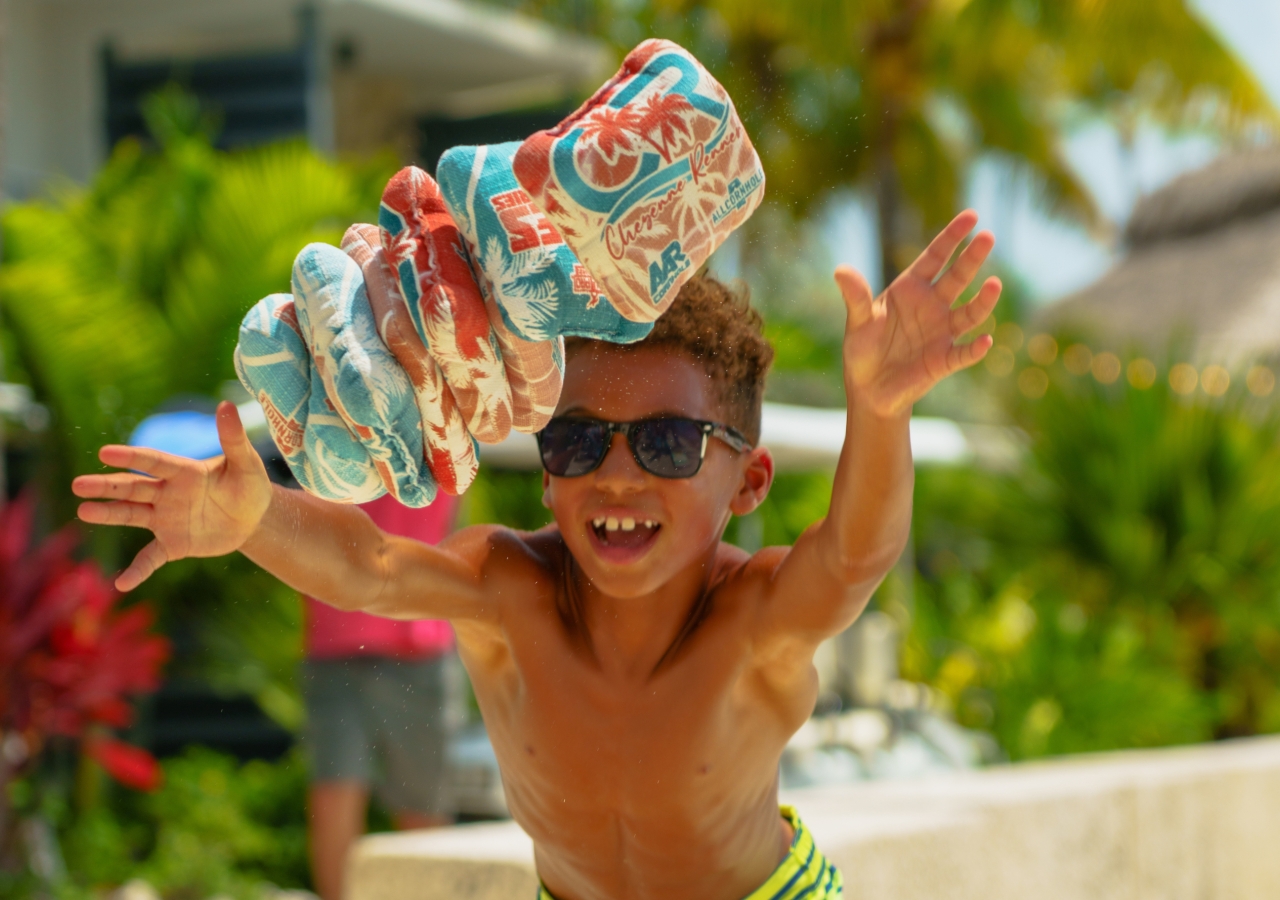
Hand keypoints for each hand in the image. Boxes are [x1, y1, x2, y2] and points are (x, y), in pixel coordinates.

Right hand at [72, 402, 272, 591]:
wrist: (254, 519)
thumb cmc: (249, 485)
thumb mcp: (247, 463)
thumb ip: (233, 439)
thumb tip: (226, 405)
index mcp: (184, 471)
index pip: (153, 462)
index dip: (131, 458)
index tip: (105, 452)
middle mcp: (168, 493)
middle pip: (133, 488)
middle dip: (106, 486)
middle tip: (77, 484)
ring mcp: (166, 519)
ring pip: (132, 515)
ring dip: (108, 515)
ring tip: (82, 512)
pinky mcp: (173, 544)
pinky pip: (150, 557)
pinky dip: (138, 570)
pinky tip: (121, 584)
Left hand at [837, 210, 1001, 417]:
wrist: (869, 389)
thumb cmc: (863, 350)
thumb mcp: (858, 322)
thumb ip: (856, 297)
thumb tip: (840, 270)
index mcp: (911, 290)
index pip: (934, 257)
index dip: (951, 237)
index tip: (971, 216)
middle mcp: (932, 306)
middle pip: (957, 278)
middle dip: (972, 258)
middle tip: (988, 236)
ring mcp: (942, 332)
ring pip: (969, 312)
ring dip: (983, 301)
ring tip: (994, 285)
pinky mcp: (944, 360)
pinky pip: (964, 353)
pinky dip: (975, 349)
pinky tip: (985, 341)